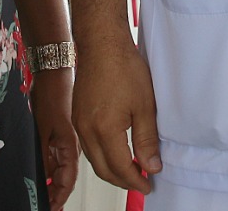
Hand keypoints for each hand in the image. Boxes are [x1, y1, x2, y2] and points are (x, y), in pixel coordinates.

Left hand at [30, 67, 79, 210]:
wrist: (57, 70)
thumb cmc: (53, 93)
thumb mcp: (43, 129)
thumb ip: (44, 156)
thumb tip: (43, 178)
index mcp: (70, 145)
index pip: (67, 179)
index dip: (60, 196)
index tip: (53, 208)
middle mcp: (74, 143)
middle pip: (67, 175)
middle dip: (58, 192)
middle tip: (48, 205)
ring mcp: (71, 135)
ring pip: (64, 164)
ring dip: (56, 179)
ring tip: (45, 193)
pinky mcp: (65, 128)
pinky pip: (61, 153)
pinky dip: (54, 164)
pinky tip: (46, 169)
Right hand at [72, 35, 160, 192]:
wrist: (102, 42)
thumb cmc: (123, 67)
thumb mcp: (144, 104)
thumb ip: (147, 139)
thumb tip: (151, 166)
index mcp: (104, 130)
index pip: (120, 168)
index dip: (136, 180)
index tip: (148, 184)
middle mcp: (86, 130)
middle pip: (103, 170)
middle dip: (123, 181)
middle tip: (141, 181)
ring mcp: (78, 122)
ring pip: (93, 160)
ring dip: (111, 170)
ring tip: (132, 169)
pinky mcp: (77, 114)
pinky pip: (87, 145)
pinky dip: (102, 155)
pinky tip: (115, 151)